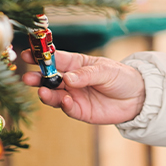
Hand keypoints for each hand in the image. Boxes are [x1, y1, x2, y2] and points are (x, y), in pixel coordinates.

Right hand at [21, 50, 145, 124]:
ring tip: (43, 91)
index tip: (27, 54)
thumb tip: (67, 78)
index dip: (41, 57)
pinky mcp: (80, 111)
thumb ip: (86, 74)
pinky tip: (64, 101)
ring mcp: (74, 96)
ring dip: (47, 93)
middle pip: (49, 78)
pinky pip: (67, 109)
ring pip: (54, 95)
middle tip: (28, 78)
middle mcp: (71, 80)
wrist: (138, 98)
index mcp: (76, 64)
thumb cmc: (121, 77)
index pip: (56, 59)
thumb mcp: (106, 70)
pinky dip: (64, 105)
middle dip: (38, 78)